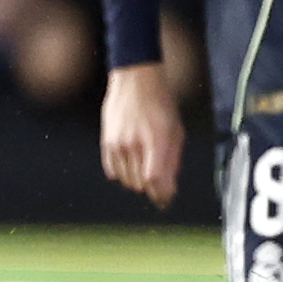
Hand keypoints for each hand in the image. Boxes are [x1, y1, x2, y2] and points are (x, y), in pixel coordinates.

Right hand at [98, 61, 182, 208]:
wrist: (135, 81)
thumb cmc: (160, 104)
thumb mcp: (175, 130)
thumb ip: (173, 160)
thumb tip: (170, 187)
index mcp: (156, 140)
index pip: (156, 181)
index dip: (162, 195)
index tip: (166, 200)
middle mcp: (135, 144)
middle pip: (141, 184)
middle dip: (152, 189)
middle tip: (159, 186)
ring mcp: (118, 144)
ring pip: (127, 180)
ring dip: (138, 182)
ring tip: (146, 170)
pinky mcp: (107, 142)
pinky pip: (113, 172)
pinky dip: (123, 174)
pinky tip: (132, 165)